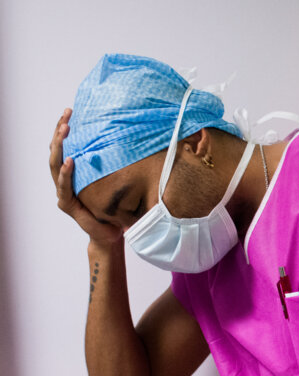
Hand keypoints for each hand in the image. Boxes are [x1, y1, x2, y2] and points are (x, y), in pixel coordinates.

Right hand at [49, 109, 122, 245]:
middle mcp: (65, 180)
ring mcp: (64, 192)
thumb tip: (135, 139)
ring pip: (55, 165)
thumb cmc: (113, 206)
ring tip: (65, 131)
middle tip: (67, 115)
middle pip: (56, 151)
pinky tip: (70, 160)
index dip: (65, 129)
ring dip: (60, 147)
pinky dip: (67, 173)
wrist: (110, 233)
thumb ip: (117, 164)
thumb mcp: (116, 181)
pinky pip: (65, 187)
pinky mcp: (68, 205)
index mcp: (74, 173)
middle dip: (60, 132)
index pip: (66, 146)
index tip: (71, 111)